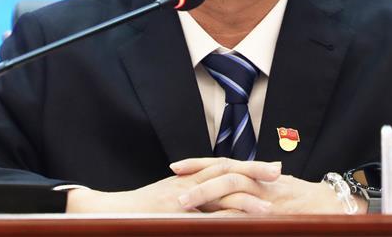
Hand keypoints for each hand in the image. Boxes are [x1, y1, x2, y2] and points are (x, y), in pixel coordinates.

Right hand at [65, 158, 282, 214]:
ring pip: (219, 194)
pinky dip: (225, 220)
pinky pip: (205, 219)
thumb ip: (193, 196)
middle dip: (254, 173)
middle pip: (227, 172)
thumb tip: (215, 202)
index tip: (272, 168)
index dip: (248, 166)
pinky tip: (241, 225)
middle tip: (279, 173)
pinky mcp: (177, 216)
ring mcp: (182, 200)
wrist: (112, 214)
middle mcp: (189, 184)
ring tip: (269, 206)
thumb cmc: (140, 210)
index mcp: (190, 179)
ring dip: (245, 200)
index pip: (224, 166)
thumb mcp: (170, 197)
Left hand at [170, 157, 366, 214]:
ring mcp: (268, 198)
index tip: (176, 167)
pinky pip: (247, 218)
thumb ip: (250, 183)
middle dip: (197, 180)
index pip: (223, 164)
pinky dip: (228, 220)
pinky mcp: (274, 214)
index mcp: (257, 174)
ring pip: (234, 192)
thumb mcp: (273, 186)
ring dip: (208, 199)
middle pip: (225, 174)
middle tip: (174, 190)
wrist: (333, 206)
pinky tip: (211, 224)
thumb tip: (223, 186)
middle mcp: (261, 181)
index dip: (199, 164)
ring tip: (184, 207)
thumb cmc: (301, 198)